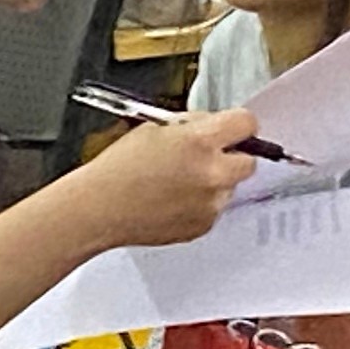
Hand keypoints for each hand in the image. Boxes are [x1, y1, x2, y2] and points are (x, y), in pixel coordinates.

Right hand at [83, 109, 257, 246]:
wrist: (100, 208)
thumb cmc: (118, 169)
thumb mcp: (154, 128)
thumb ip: (192, 125)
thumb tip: (212, 125)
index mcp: (200, 142)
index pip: (246, 123)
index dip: (238, 125)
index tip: (233, 129)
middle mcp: (212, 173)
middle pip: (249, 161)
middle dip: (232, 156)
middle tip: (206, 156)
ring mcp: (210, 204)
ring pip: (230, 187)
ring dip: (214, 182)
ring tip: (177, 182)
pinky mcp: (203, 225)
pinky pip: (214, 209)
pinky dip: (200, 204)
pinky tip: (173, 200)